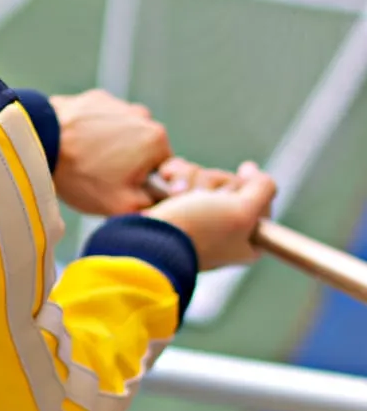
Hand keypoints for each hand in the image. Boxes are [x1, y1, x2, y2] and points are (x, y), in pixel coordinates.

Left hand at [50, 89, 172, 215]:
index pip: (162, 168)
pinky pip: (100, 121)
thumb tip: (164, 201)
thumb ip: (152, 205)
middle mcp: (142, 115)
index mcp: (157, 140)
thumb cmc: (81, 175)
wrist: (39, 142)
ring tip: (84, 162)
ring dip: (109, 147)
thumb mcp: (121, 205)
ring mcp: (117, 104)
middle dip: (127, 164)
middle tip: (100, 177)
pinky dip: (91, 133)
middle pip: (142, 150)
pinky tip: (74, 146)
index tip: (121, 188)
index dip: (143, 184)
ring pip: (121, 134)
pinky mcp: (94, 99)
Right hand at [149, 161, 276, 269]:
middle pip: (231, 184)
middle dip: (214, 183)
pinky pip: (183, 177)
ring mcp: (198, 217)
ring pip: (206, 178)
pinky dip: (175, 175)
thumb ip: (263, 188)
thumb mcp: (243, 212)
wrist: (146, 239)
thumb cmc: (196, 229)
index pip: (260, 198)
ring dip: (192, 178)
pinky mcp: (174, 206)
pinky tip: (168, 181)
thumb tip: (251, 171)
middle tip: (202, 200)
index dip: (247, 190)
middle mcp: (224, 229)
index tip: (233, 196)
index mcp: (247, 240)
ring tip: (178, 194)